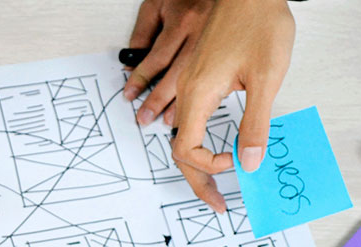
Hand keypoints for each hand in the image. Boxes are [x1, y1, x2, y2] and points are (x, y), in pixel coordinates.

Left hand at [123, 0, 214, 126]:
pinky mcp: (230, 48)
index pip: (156, 58)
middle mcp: (202, 32)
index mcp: (182, 20)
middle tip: (145, 117)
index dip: (140, 79)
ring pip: (199, 79)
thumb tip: (131, 63)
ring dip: (183, 104)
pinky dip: (208, 95)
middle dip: (159, 99)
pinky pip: (219, 76)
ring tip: (169, 120)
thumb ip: (142, 33)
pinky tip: (198, 108)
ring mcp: (220, 41)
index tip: (130, 95)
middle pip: (177, 74)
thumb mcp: (156, 4)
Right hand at [170, 0, 294, 211]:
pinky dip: (195, 140)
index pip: (186, 148)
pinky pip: (187, 117)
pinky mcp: (198, 76)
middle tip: (216, 203)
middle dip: (196, 180)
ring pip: (180, 134)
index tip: (234, 164)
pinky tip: (209, 147)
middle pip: (178, 148)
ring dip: (193, 162)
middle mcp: (188, 90)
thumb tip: (248, 161)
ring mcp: (190, 83)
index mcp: (199, 92)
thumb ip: (255, 123)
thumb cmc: (260, 22)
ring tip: (209, 182)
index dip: (208, 166)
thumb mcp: (266, 78)